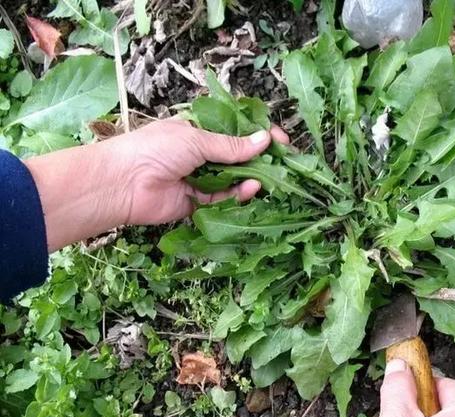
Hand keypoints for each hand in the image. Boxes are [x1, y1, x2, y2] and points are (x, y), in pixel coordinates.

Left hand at [25, 119, 286, 251]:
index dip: (258, 134)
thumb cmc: (154, 150)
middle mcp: (199, 154)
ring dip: (251, 178)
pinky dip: (238, 194)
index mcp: (197, 130)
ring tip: (269, 177)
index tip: (280, 139)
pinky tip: (252, 189)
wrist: (122, 183)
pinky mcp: (197, 202)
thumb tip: (264, 140)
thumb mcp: (197, 140)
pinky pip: (223, 198)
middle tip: (285, 162)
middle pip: (237, 156)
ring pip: (233, 178)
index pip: (235, 130)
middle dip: (260, 158)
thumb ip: (231, 146)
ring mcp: (199, 178)